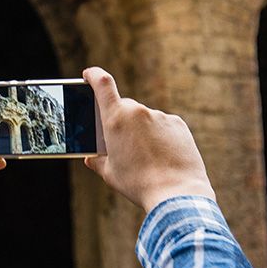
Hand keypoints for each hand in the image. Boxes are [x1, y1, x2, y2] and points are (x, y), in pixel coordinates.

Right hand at [83, 66, 214, 212]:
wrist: (176, 192)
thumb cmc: (138, 183)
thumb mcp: (110, 174)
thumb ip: (97, 161)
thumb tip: (90, 158)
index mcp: (115, 119)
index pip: (102, 84)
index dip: (93, 75)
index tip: (88, 74)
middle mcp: (138, 112)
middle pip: (123, 107)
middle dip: (120, 120)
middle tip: (120, 141)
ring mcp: (160, 116)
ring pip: (145, 118)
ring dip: (141, 130)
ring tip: (145, 157)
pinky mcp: (178, 124)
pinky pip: (163, 125)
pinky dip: (160, 136)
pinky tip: (161, 155)